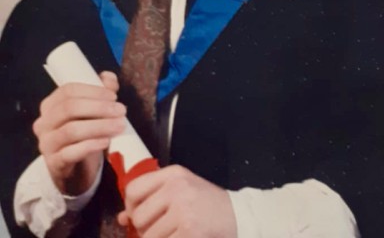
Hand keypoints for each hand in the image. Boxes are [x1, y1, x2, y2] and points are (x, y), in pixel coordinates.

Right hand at [32, 71, 125, 194]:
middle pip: (69, 108)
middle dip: (98, 107)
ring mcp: (46, 144)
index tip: (114, 96)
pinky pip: (70, 153)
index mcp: (51, 105)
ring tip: (119, 126)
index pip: (68, 90)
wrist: (75, 171)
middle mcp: (44, 122)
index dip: (92, 91)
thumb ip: (100, 92)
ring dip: (99, 126)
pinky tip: (106, 141)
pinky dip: (91, 145)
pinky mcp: (54, 164)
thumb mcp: (92, 112)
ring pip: (71, 130)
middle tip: (121, 111)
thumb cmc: (84, 135)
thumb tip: (108, 78)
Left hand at [118, 165, 236, 237]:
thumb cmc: (206, 203)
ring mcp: (184, 209)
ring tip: (171, 234)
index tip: (136, 215)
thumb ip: (152, 199)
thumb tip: (122, 218)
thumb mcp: (181, 191)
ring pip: (148, 235)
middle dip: (143, 229)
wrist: (238, 215)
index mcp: (173, 174)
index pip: (133, 189)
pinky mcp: (190, 230)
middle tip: (157, 230)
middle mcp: (177, 187)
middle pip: (138, 215)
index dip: (130, 206)